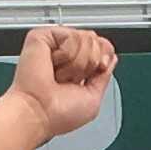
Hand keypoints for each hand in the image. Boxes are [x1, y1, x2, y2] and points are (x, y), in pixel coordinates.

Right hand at [11, 26, 115, 140]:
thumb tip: (111, 58)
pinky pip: (71, 36)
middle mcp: (66, 56)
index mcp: (77, 69)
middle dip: (91, 62)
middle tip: (72, 79)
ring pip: (87, 38)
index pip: (101, 47)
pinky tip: (53, 66)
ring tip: (60, 76)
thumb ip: (104, 77)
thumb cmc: (58, 114)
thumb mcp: (93, 100)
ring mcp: (54, 45)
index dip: (105, 56)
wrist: (39, 113)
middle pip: (97, 40)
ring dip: (78, 63)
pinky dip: (67, 55)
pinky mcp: (43, 37)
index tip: (99, 69)